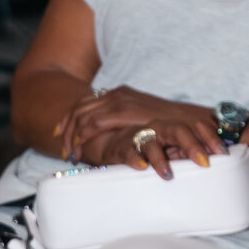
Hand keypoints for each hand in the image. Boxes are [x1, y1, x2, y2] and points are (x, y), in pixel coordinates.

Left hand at [61, 87, 222, 178]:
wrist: (189, 118)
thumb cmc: (170, 124)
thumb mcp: (144, 120)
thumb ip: (129, 123)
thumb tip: (118, 136)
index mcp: (119, 94)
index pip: (85, 104)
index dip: (69, 120)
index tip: (60, 134)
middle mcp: (116, 94)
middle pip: (78, 109)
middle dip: (65, 130)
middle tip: (63, 150)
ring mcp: (118, 100)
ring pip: (81, 116)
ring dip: (71, 136)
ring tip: (70, 154)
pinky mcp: (121, 111)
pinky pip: (92, 123)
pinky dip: (81, 137)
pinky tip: (79, 150)